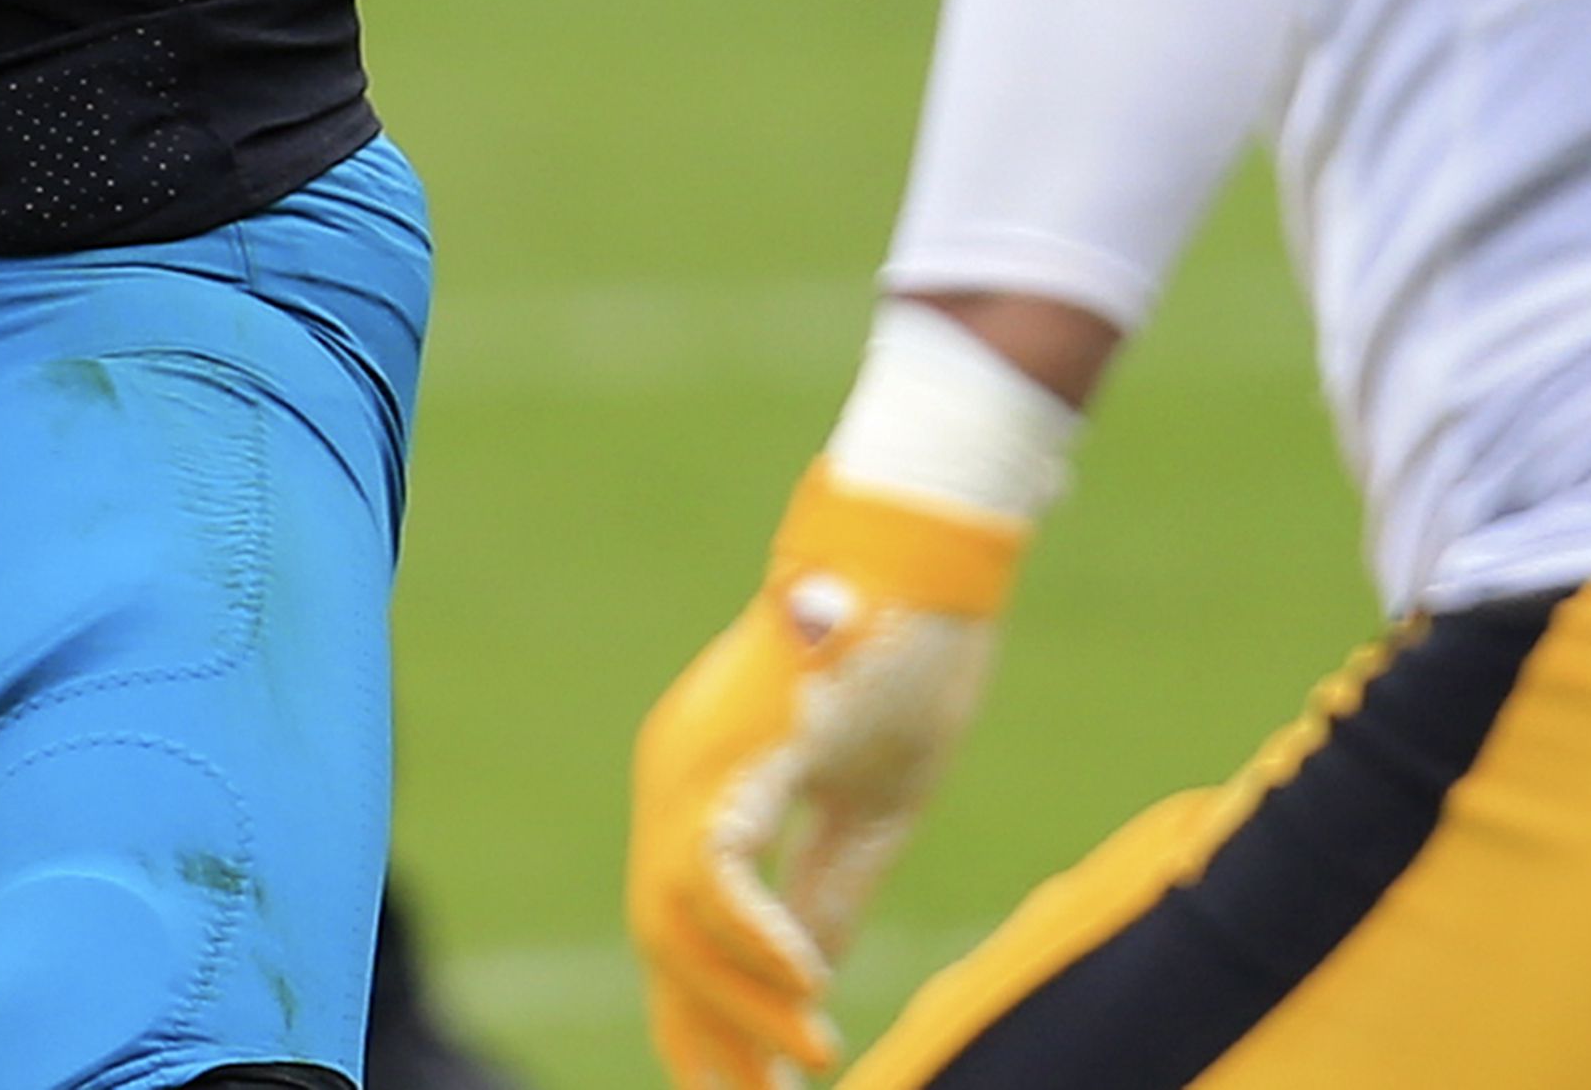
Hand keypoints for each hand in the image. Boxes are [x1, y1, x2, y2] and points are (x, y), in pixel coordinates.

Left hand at [629, 466, 1028, 1089]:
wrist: (928, 554)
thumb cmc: (908, 660)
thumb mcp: (871, 805)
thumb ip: (828, 886)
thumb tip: (803, 974)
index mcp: (704, 779)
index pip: (679, 922)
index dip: (710, 1013)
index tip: (759, 1081)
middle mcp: (677, 770)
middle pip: (662, 936)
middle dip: (712, 1033)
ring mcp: (696, 756)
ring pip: (673, 918)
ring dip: (738, 1003)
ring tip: (805, 1055)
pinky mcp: (738, 747)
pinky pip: (712, 869)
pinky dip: (751, 938)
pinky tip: (806, 984)